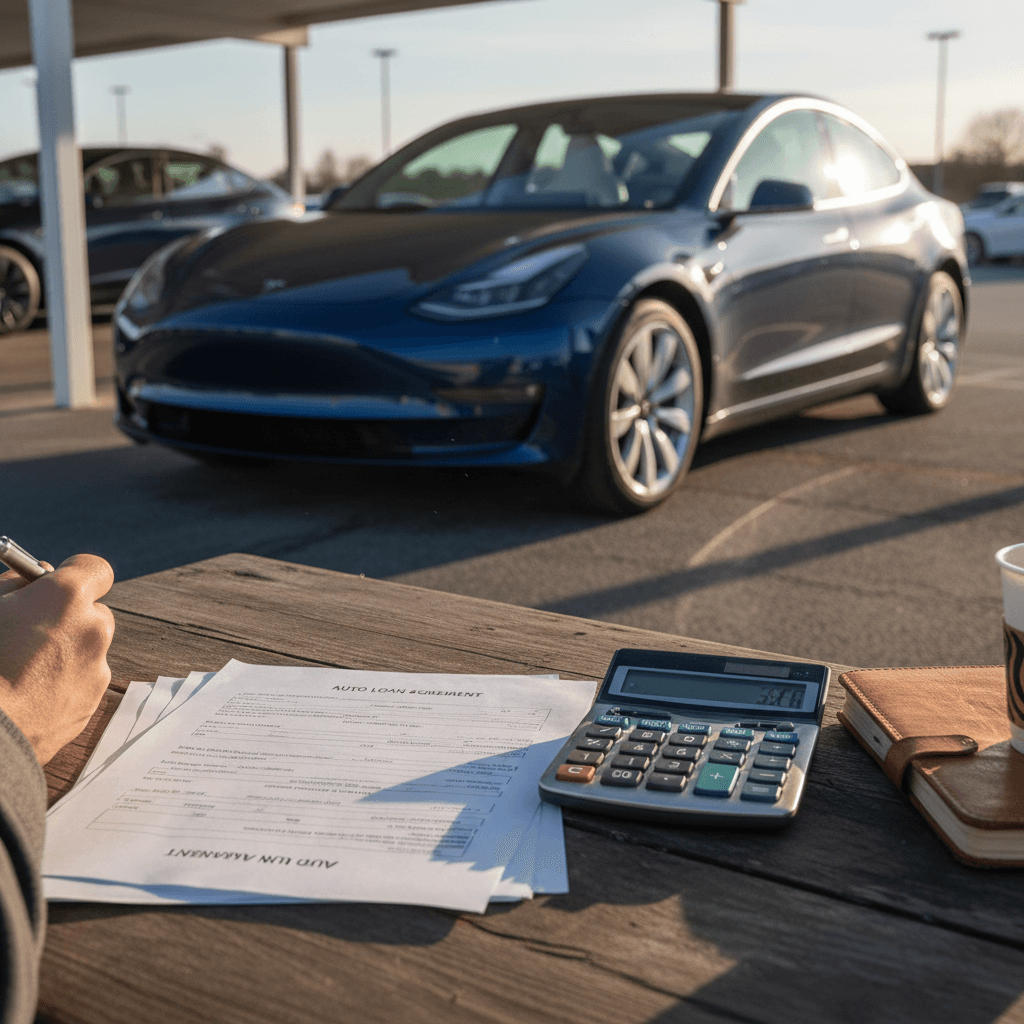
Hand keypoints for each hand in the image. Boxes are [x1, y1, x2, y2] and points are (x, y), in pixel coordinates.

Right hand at [0, 554, 114, 764]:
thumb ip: (15, 585)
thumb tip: (36, 580)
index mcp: (66, 597)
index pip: (95, 569)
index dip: (75, 575)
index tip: (54, 585)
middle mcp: (92, 629)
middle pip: (93, 613)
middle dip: (69, 618)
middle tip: (30, 631)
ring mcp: (96, 669)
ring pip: (87, 651)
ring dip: (65, 654)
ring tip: (20, 672)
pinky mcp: (91, 703)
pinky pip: (81, 683)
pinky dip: (62, 685)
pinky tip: (27, 696)